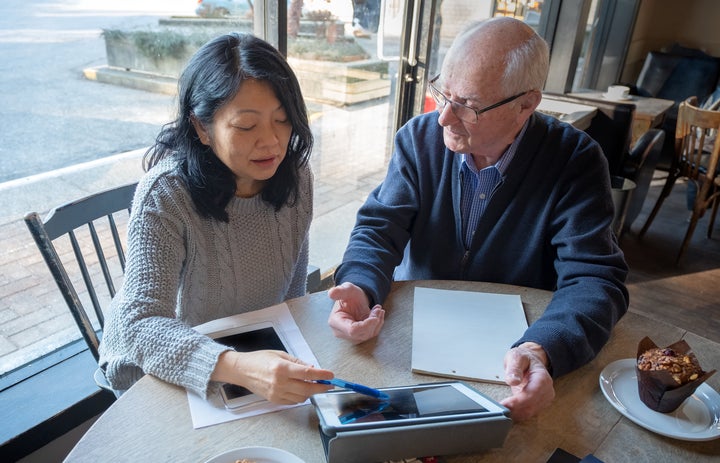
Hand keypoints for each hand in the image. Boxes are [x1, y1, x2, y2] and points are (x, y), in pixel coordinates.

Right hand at [213, 350, 333, 404]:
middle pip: (307, 389)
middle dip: (321, 387)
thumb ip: (297, 362)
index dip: (322, 375)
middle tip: (328, 384)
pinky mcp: (274, 400)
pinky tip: (301, 389)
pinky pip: (293, 402)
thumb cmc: (260, 359)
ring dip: (311, 392)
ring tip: (314, 385)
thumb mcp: (280, 354)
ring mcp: (277, 393)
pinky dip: (301, 397)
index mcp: (282, 368)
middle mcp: (280, 382)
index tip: (331, 375)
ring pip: (302, 397)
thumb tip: (312, 368)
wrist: (242, 370)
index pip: (307, 374)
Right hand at [327, 282, 384, 342]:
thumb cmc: (350, 294)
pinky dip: (377, 324)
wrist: (355, 299)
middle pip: (361, 334)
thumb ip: (340, 291)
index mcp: (335, 321)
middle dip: (373, 322)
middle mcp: (341, 332)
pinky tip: (377, 314)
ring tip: (378, 309)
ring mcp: (349, 336)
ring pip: (367, 335)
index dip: (365, 325)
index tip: (375, 317)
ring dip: (377, 322)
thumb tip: (331, 293)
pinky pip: (371, 334)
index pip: (352, 330)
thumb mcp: (347, 289)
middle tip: (378, 309)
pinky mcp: (358, 337)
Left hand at [500, 342, 554, 420]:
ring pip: (529, 412)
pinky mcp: (538, 405)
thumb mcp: (516, 357)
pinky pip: (528, 413)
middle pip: (531, 406)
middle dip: (514, 409)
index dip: (518, 401)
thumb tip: (513, 380)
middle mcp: (546, 390)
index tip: (505, 404)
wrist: (530, 361)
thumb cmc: (524, 358)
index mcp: (542, 378)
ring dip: (514, 413)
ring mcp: (544, 399)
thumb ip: (514, 368)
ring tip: (500, 408)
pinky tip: (507, 410)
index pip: (532, 393)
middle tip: (498, 408)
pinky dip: (517, 413)